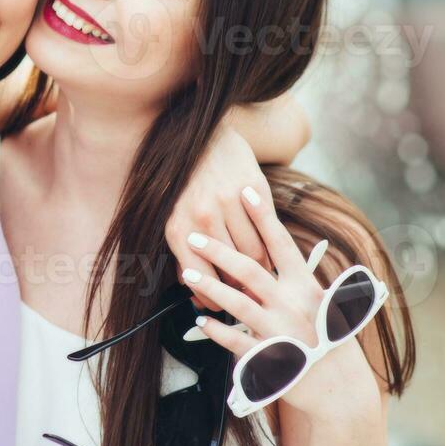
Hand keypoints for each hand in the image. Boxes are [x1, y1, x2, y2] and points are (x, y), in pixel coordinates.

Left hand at [164, 123, 272, 308]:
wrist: (202, 134)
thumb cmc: (184, 185)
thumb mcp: (173, 219)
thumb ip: (184, 254)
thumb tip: (193, 292)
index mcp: (178, 229)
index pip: (201, 280)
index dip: (213, 300)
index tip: (221, 311)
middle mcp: (202, 216)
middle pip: (231, 272)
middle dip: (241, 292)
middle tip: (251, 302)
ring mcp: (227, 202)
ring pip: (254, 255)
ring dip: (261, 273)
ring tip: (264, 284)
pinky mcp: (251, 189)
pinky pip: (268, 231)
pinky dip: (271, 249)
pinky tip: (271, 257)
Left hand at [182, 186, 380, 423]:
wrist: (338, 386)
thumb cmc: (326, 336)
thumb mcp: (319, 301)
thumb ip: (293, 279)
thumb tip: (269, 248)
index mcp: (306, 285)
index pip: (281, 243)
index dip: (264, 216)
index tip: (246, 190)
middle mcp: (293, 304)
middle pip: (251, 269)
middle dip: (221, 250)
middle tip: (195, 234)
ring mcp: (281, 331)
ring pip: (239, 302)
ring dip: (211, 286)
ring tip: (188, 272)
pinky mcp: (270, 358)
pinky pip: (237, 341)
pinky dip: (218, 331)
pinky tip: (200, 321)